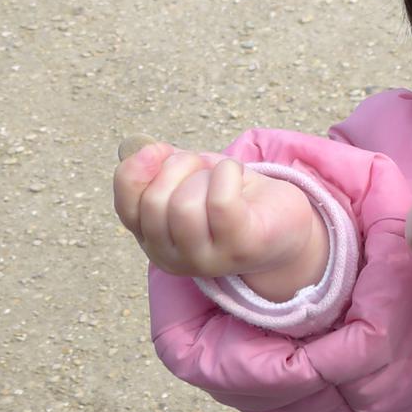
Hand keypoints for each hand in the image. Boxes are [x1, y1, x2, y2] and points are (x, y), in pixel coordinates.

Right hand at [114, 141, 326, 296]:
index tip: (158, 151)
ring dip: (205, 176)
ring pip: (184, 207)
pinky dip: (228, 174)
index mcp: (153, 241)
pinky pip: (220, 203)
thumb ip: (159, 165)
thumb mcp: (189, 176)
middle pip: (154, 203)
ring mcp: (207, 260)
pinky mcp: (240, 249)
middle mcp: (173, 259)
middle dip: (179, 168)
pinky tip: (238, 176)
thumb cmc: (233, 197)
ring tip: (223, 176)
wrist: (285, 223)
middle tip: (203, 167)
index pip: (126, 207)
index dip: (135, 171)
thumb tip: (140, 150)